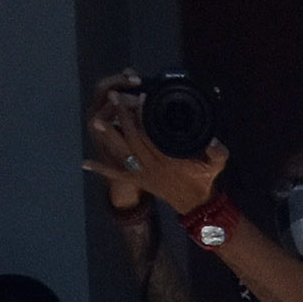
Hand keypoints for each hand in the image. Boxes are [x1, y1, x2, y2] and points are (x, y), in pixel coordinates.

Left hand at [84, 69, 227, 217]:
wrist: (196, 204)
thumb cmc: (204, 180)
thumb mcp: (216, 164)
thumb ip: (217, 152)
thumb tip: (213, 139)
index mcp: (167, 159)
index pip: (152, 133)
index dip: (144, 115)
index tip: (141, 97)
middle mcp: (151, 166)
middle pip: (133, 138)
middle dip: (123, 116)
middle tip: (116, 97)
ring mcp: (142, 174)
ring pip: (122, 153)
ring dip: (109, 137)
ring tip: (97, 120)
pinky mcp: (137, 181)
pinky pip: (116, 175)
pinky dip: (101, 169)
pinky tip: (85, 163)